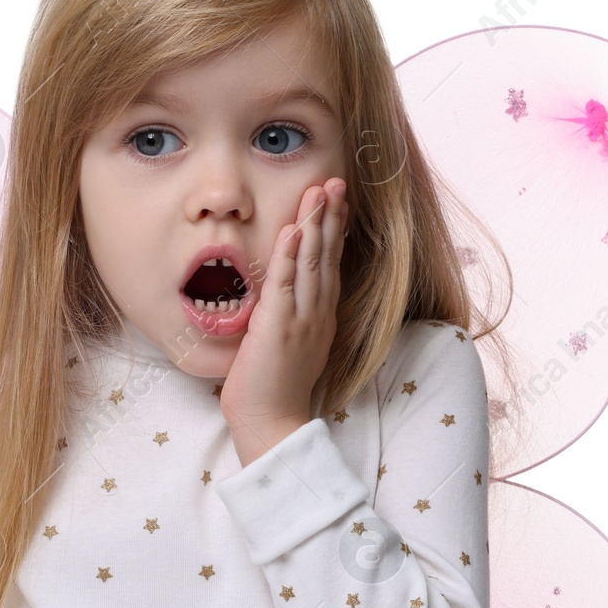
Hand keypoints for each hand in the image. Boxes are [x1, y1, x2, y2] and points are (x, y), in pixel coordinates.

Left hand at [222, 178, 345, 464]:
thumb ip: (285, 319)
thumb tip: (276, 299)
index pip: (330, 266)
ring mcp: (301, 320)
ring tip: (320, 190)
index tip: (337, 202)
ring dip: (315, 224)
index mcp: (319, 318)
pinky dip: (291, 254)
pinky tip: (293, 229)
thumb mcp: (285, 346)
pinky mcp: (279, 327)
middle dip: (331, 216)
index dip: (333, 232)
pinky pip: (286, 283)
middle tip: (335, 182)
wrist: (271, 425)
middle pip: (327, 256)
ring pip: (312, 263)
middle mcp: (317, 314)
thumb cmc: (271, 391)